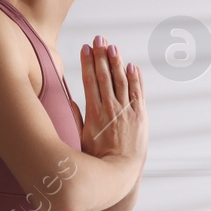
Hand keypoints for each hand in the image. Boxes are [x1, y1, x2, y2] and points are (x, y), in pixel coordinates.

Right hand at [78, 35, 146, 161]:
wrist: (120, 172)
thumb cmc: (97, 160)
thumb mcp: (79, 140)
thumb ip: (76, 119)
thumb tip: (71, 102)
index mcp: (94, 113)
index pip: (89, 80)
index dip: (88, 61)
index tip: (86, 48)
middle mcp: (111, 108)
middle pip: (105, 75)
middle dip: (102, 55)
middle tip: (99, 39)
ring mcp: (126, 111)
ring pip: (121, 80)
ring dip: (117, 62)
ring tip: (113, 46)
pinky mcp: (140, 116)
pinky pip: (138, 93)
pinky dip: (135, 78)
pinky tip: (132, 66)